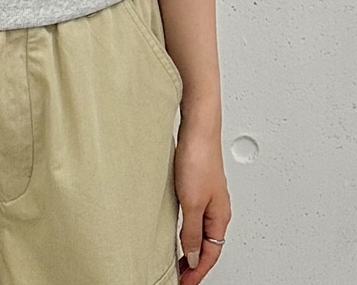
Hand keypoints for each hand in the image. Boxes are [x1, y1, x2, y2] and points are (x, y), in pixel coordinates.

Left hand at [174, 125, 230, 283]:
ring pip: (201, 230)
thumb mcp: (192, 202)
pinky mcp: (197, 184)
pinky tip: (178, 227)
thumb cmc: (199, 159)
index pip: (211, 254)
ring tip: (178, 257)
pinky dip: (187, 229)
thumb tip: (192, 256)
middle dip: (195, 263)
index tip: (185, 283)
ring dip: (190, 246)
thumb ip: (191, 231)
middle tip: (180, 275)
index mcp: (220, 216)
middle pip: (208, 245)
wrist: (198, 129)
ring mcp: (208, 196)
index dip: (198, 272)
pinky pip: (194, 216)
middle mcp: (217, 208)